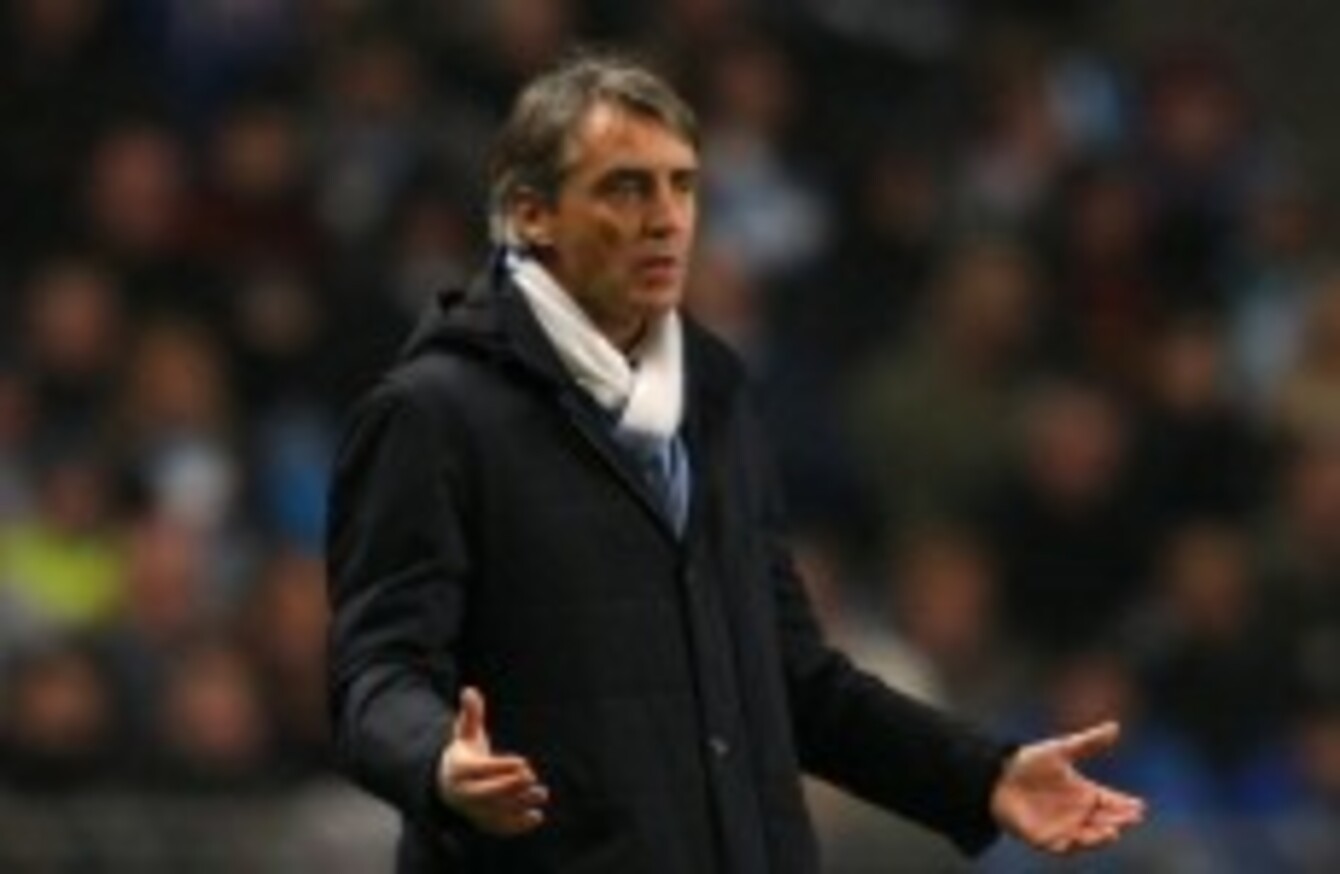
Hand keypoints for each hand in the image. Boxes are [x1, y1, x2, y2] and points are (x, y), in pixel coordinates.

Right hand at [438, 686, 547, 835]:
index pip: (480, 770)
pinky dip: (518, 825)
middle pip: (487, 793)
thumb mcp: (465, 733)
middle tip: (532, 776)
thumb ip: (470, 714)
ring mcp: (472, 810)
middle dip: (511, 786)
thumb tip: (469, 690)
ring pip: (496, 811)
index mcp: (458, 769)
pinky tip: (537, 817)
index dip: (502, 767)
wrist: (449, 785)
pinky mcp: (483, 823)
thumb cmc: (464, 752)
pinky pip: (500, 827)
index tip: (524, 762)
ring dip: (520, 804)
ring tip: (542, 793)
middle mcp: (462, 793)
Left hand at [990, 721, 1145, 854]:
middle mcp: (1079, 813)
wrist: (997, 778)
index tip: (1140, 806)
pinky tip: (1081, 839)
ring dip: (1102, 836)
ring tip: (1113, 830)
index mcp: (1085, 793)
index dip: (1126, 805)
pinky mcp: (1046, 839)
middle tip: (1131, 817)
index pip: (1112, 801)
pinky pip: (1064, 847)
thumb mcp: (1060, 750)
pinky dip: (1074, 845)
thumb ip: (1089, 742)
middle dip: (1120, 820)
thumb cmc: (1030, 763)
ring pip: (1090, 836)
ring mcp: (1065, 827)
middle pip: (1106, 820)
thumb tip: (1115, 727)